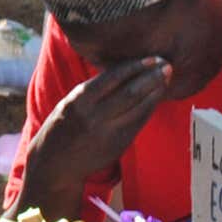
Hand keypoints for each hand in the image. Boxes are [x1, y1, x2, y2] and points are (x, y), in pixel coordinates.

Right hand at [27, 56, 170, 187]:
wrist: (55, 163)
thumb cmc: (63, 128)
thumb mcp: (70, 103)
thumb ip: (93, 90)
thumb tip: (124, 71)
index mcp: (79, 101)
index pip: (113, 77)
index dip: (135, 66)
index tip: (151, 58)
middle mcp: (93, 116)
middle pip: (130, 92)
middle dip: (151, 76)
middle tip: (166, 65)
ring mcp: (107, 133)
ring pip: (138, 107)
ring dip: (155, 91)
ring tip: (165, 79)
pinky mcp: (117, 145)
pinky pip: (138, 123)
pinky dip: (149, 108)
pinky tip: (156, 98)